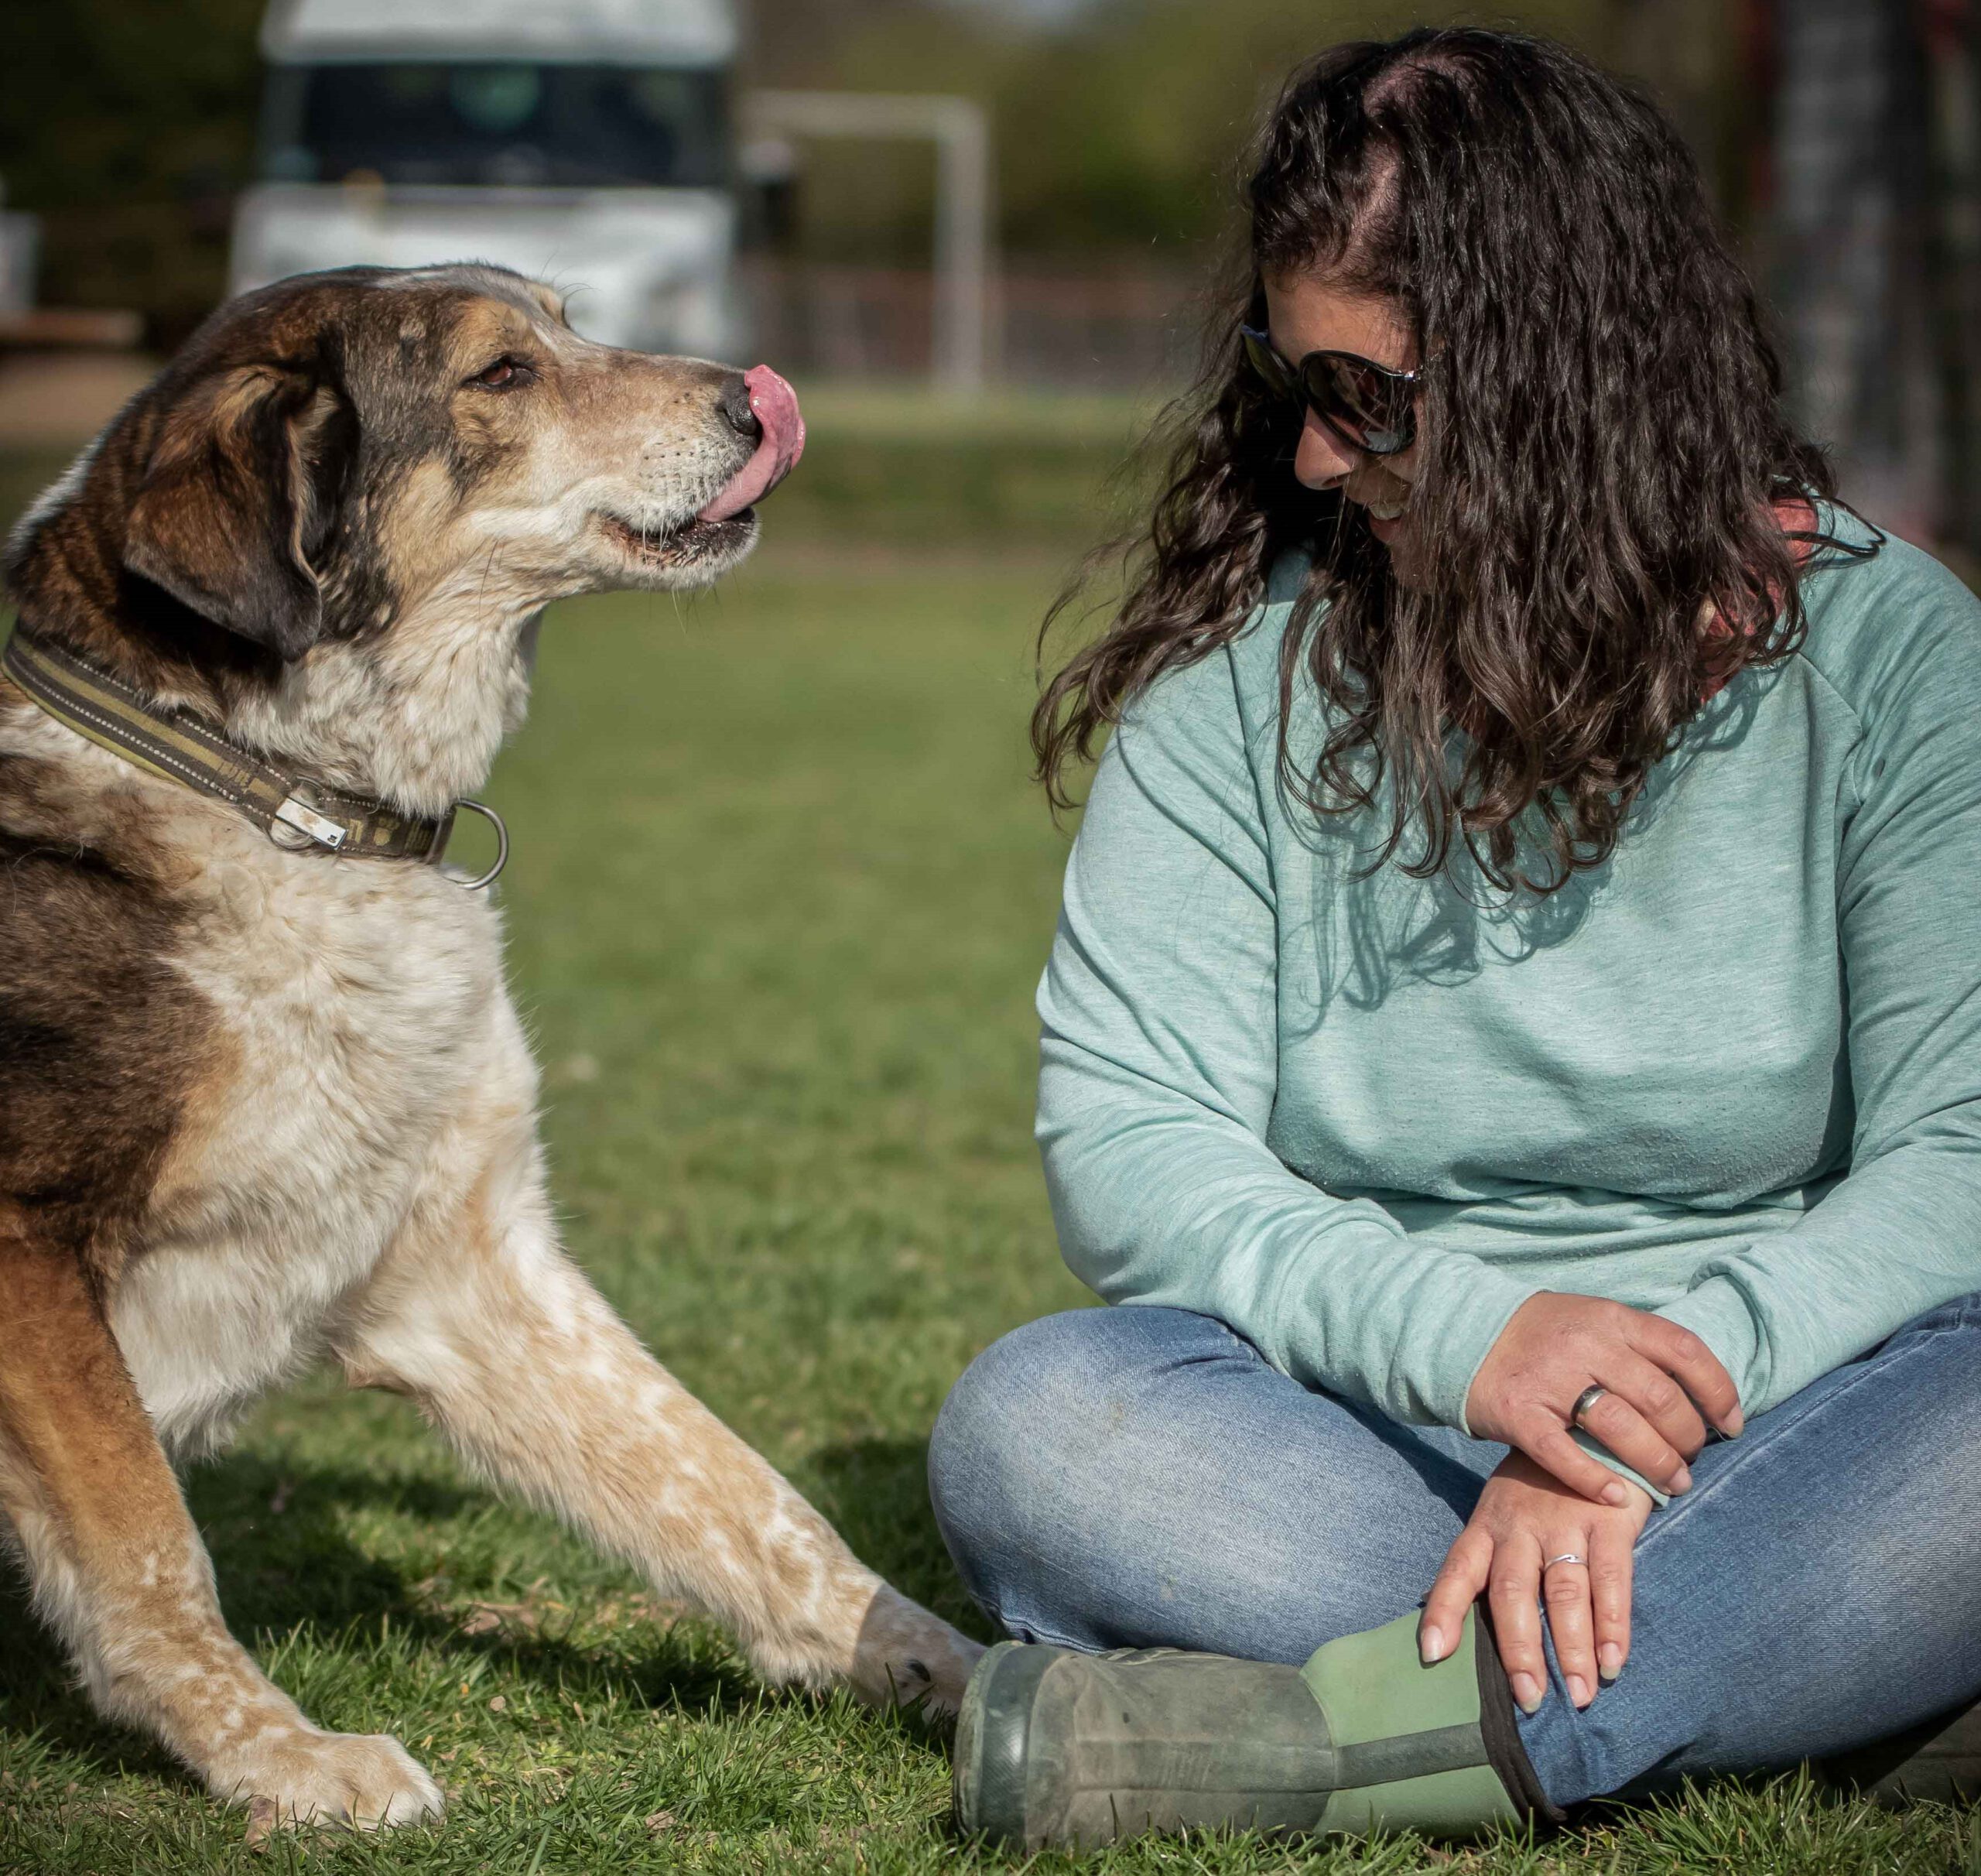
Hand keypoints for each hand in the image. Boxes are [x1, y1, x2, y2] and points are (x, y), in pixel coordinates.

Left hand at [1419, 1451, 1651, 1710]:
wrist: (1590, 1426)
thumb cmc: (1540, 1485)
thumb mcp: (1503, 1512)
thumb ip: (1492, 1562)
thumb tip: (1465, 1627)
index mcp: (1488, 1525)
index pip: (1458, 1571)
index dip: (1443, 1612)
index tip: (1432, 1654)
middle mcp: (1520, 1526)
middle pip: (1513, 1593)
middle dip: (1520, 1650)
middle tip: (1529, 1699)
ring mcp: (1565, 1522)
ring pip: (1564, 1593)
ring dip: (1573, 1649)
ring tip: (1580, 1696)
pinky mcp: (1609, 1520)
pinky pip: (1612, 1580)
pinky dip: (1613, 1624)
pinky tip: (1615, 1661)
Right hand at [1465, 1292, 1741, 1504]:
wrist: (1463, 1332)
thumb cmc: (1541, 1335)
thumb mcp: (1591, 1320)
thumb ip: (1637, 1348)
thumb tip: (1701, 1393)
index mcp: (1610, 1318)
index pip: (1684, 1351)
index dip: (1718, 1391)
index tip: (1730, 1424)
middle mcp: (1584, 1344)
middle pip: (1660, 1399)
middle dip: (1689, 1440)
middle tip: (1691, 1461)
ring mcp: (1550, 1379)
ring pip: (1623, 1429)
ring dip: (1657, 1465)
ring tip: (1671, 1484)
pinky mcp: (1518, 1413)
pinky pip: (1566, 1456)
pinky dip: (1597, 1481)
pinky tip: (1617, 1497)